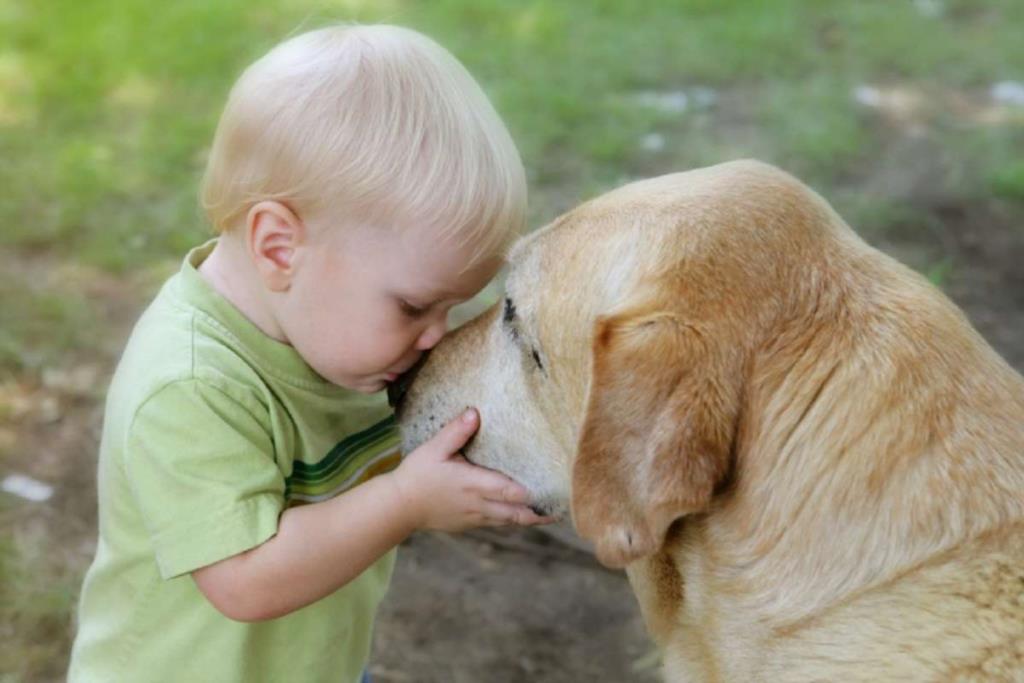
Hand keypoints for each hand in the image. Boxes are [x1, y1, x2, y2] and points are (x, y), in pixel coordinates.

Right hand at [387, 408, 552, 532]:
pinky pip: (497, 523)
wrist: (399, 507)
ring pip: (510, 521)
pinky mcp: (469, 524)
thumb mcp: (434, 449)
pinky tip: (522, 514)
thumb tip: (475, 412)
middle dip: (540, 512)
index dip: (532, 493)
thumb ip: (456, 432)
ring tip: (551, 513)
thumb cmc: (417, 475)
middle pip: (517, 513)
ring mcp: (475, 518)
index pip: (509, 491)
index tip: (554, 490)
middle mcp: (478, 505)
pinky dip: (512, 520)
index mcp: (473, 484)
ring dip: (529, 517)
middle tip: (563, 507)